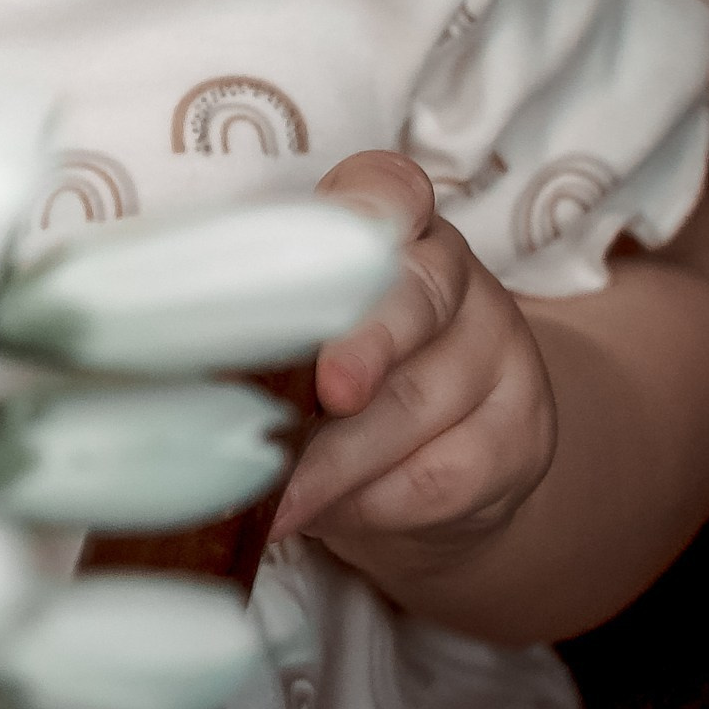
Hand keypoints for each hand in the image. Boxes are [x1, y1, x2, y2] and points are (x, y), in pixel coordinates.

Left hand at [267, 152, 556, 586]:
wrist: (433, 464)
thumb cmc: (331, 375)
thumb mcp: (300, 332)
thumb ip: (265, 329)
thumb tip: (186, 374)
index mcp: (388, 221)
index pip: (387, 191)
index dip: (356, 219)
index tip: (313, 261)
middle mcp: (452, 270)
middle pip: (412, 297)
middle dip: (361, 347)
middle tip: (322, 393)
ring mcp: (497, 347)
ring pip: (419, 403)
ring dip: (339, 461)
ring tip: (276, 500)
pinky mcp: (522, 431)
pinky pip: (444, 475)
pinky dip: (377, 504)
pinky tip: (333, 517)